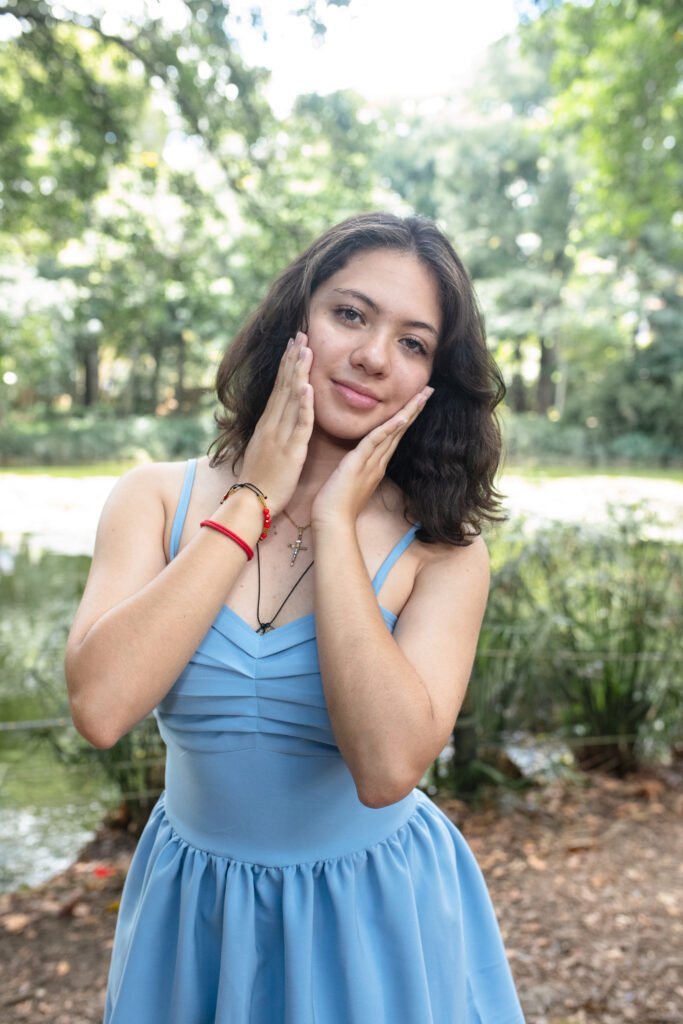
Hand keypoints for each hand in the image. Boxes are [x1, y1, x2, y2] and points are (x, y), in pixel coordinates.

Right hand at [239, 332, 314, 515]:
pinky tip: (307, 388)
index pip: (278, 387)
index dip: (287, 364)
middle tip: (301, 333)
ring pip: (291, 399)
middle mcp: (272, 424)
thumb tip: (277, 419)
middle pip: (284, 386)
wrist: (249, 503)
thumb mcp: (265, 449)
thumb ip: (272, 432)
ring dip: (298, 373)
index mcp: (268, 424)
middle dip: (293, 359)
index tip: (294, 343)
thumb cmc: (259, 480)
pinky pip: (298, 425)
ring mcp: (280, 436)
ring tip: (306, 350)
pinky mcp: (291, 451)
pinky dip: (303, 406)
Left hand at [311, 385, 433, 527]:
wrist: (332, 522)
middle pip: (399, 430)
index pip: (393, 436)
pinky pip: (375, 443)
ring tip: (423, 395)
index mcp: (375, 464)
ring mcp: (371, 463)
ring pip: (393, 432)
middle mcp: (378, 462)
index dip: (405, 417)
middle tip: (429, 390)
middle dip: (414, 409)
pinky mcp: (359, 464)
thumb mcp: (350, 480)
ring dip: (408, 412)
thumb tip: (359, 459)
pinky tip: (401, 417)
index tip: (416, 401)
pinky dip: (389, 429)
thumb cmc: (336, 504)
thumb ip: (358, 467)